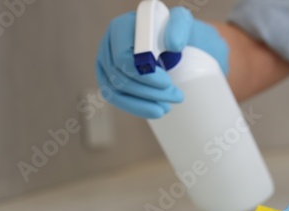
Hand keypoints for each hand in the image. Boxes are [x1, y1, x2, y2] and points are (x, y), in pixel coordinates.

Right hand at [96, 7, 228, 118]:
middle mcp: (108, 45)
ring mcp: (106, 64)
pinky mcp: (110, 80)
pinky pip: (116, 98)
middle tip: (176, 97)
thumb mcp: (182, 22)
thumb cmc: (176, 32)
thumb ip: (179, 26)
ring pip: (115, 91)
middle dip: (148, 92)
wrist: (175, 42)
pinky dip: (136, 108)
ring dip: (141, 104)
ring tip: (166, 108)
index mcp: (121, 28)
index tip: (167, 83)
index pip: (123, 57)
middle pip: (119, 77)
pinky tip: (155, 111)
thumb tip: (172, 44)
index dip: (143, 75)